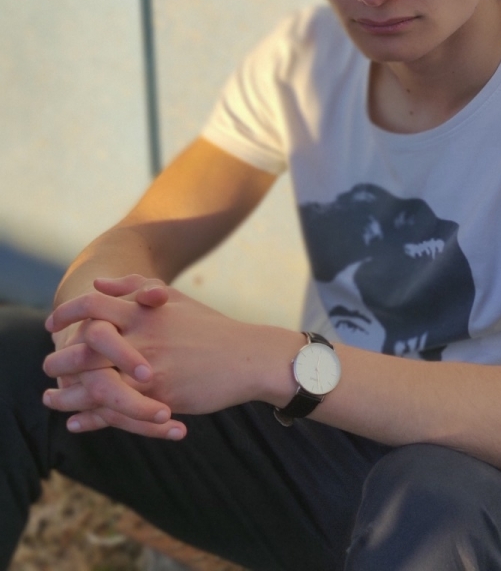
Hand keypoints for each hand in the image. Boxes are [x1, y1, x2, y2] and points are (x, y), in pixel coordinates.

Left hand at [45, 275, 268, 430]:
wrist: (247, 357)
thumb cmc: (211, 327)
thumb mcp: (175, 299)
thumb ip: (137, 288)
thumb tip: (100, 282)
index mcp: (145, 311)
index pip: (93, 304)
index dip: (67, 312)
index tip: (52, 322)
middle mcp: (142, 337)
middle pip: (83, 346)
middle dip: (59, 358)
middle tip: (48, 364)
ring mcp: (150, 369)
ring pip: (94, 384)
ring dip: (67, 395)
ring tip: (52, 400)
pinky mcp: (160, 398)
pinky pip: (116, 412)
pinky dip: (92, 420)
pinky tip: (77, 423)